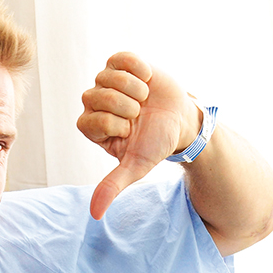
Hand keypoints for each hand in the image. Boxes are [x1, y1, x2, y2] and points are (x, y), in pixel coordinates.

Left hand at [77, 52, 200, 218]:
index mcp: (92, 126)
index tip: (131, 130)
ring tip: (145, 98)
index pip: (91, 120)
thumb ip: (113, 186)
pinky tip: (147, 80)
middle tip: (140, 113)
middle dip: (126, 106)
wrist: (181, 121)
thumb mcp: (136, 167)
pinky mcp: (122, 63)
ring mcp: (107, 81)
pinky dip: (138, 69)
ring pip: (107, 76)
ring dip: (134, 89)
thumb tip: (95, 214)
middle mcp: (94, 103)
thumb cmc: (155, 145)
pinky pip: (121, 58)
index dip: (117, 124)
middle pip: (97, 96)